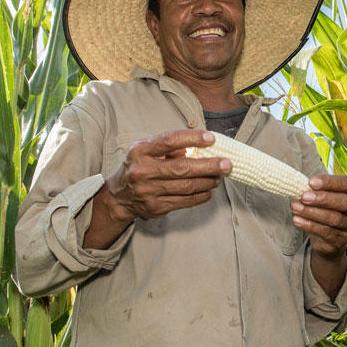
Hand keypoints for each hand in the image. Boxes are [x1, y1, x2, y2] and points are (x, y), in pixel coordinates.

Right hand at [84, 130, 229, 248]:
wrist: (119, 196)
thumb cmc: (139, 166)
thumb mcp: (146, 150)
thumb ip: (169, 147)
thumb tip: (197, 146)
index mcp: (140, 151)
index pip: (169, 141)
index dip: (192, 138)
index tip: (211, 138)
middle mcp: (143, 171)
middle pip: (182, 168)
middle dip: (209, 166)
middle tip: (227, 164)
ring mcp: (149, 191)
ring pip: (187, 187)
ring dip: (208, 182)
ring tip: (219, 177)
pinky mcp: (156, 207)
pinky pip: (185, 201)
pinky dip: (201, 196)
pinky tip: (209, 190)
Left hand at [291, 174, 346, 258]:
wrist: (327, 238)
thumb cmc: (326, 209)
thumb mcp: (325, 197)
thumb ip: (318, 190)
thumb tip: (300, 183)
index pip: (346, 184)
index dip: (329, 182)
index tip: (311, 182)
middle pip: (345, 203)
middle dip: (323, 198)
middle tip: (304, 196)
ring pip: (334, 219)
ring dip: (312, 212)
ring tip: (295, 207)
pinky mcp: (341, 241)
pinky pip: (325, 232)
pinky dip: (309, 225)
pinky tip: (297, 220)